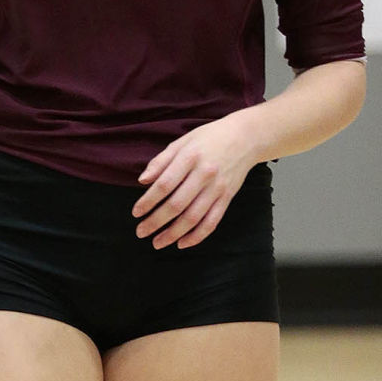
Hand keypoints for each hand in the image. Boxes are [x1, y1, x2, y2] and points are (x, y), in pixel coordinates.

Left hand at [134, 111, 259, 248]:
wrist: (246, 137)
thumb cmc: (208, 139)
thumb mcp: (182, 142)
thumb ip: (161, 161)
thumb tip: (142, 180)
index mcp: (189, 158)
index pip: (164, 184)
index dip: (148, 201)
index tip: (136, 213)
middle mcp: (204, 174)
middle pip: (177, 204)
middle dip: (156, 222)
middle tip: (140, 232)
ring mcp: (218, 188)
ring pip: (193, 217)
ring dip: (173, 234)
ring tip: (157, 243)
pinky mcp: (227, 197)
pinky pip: (212, 222)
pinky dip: (197, 236)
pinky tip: (182, 243)